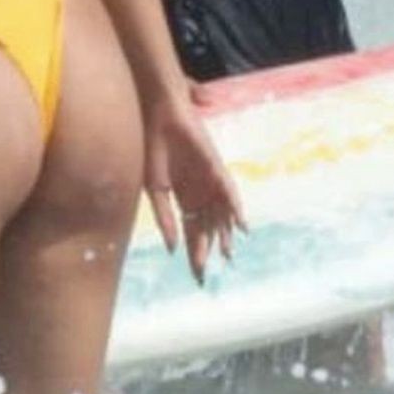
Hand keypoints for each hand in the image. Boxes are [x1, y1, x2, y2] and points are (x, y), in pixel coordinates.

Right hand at [144, 86, 246, 284]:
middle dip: (209, 249)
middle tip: (212, 272)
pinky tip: (240, 224)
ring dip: (225, 233)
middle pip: (207, 226)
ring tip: (229, 254)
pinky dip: (235, 208)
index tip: (197, 275)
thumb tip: (172, 248)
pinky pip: (229, 191)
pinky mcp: (216, 168)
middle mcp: (199, 192)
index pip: (190, 231)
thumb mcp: (155, 190)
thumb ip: (165, 218)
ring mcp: (209, 181)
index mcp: (182, 198)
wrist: (161, 118)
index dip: (194, 252)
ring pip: (221, 213)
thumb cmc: (153, 149)